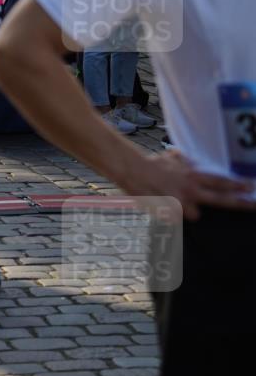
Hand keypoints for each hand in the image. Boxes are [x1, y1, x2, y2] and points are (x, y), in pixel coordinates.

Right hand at [129, 150, 254, 221]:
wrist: (132, 169)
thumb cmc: (151, 163)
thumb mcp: (172, 157)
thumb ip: (186, 163)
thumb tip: (193, 163)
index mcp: (192, 176)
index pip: (220, 181)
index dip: (237, 184)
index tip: (251, 186)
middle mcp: (191, 190)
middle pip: (220, 200)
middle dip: (239, 202)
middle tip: (254, 203)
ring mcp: (181, 203)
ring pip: (194, 214)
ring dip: (187, 210)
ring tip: (172, 201)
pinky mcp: (169, 214)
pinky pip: (174, 218)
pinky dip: (168, 213)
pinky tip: (159, 204)